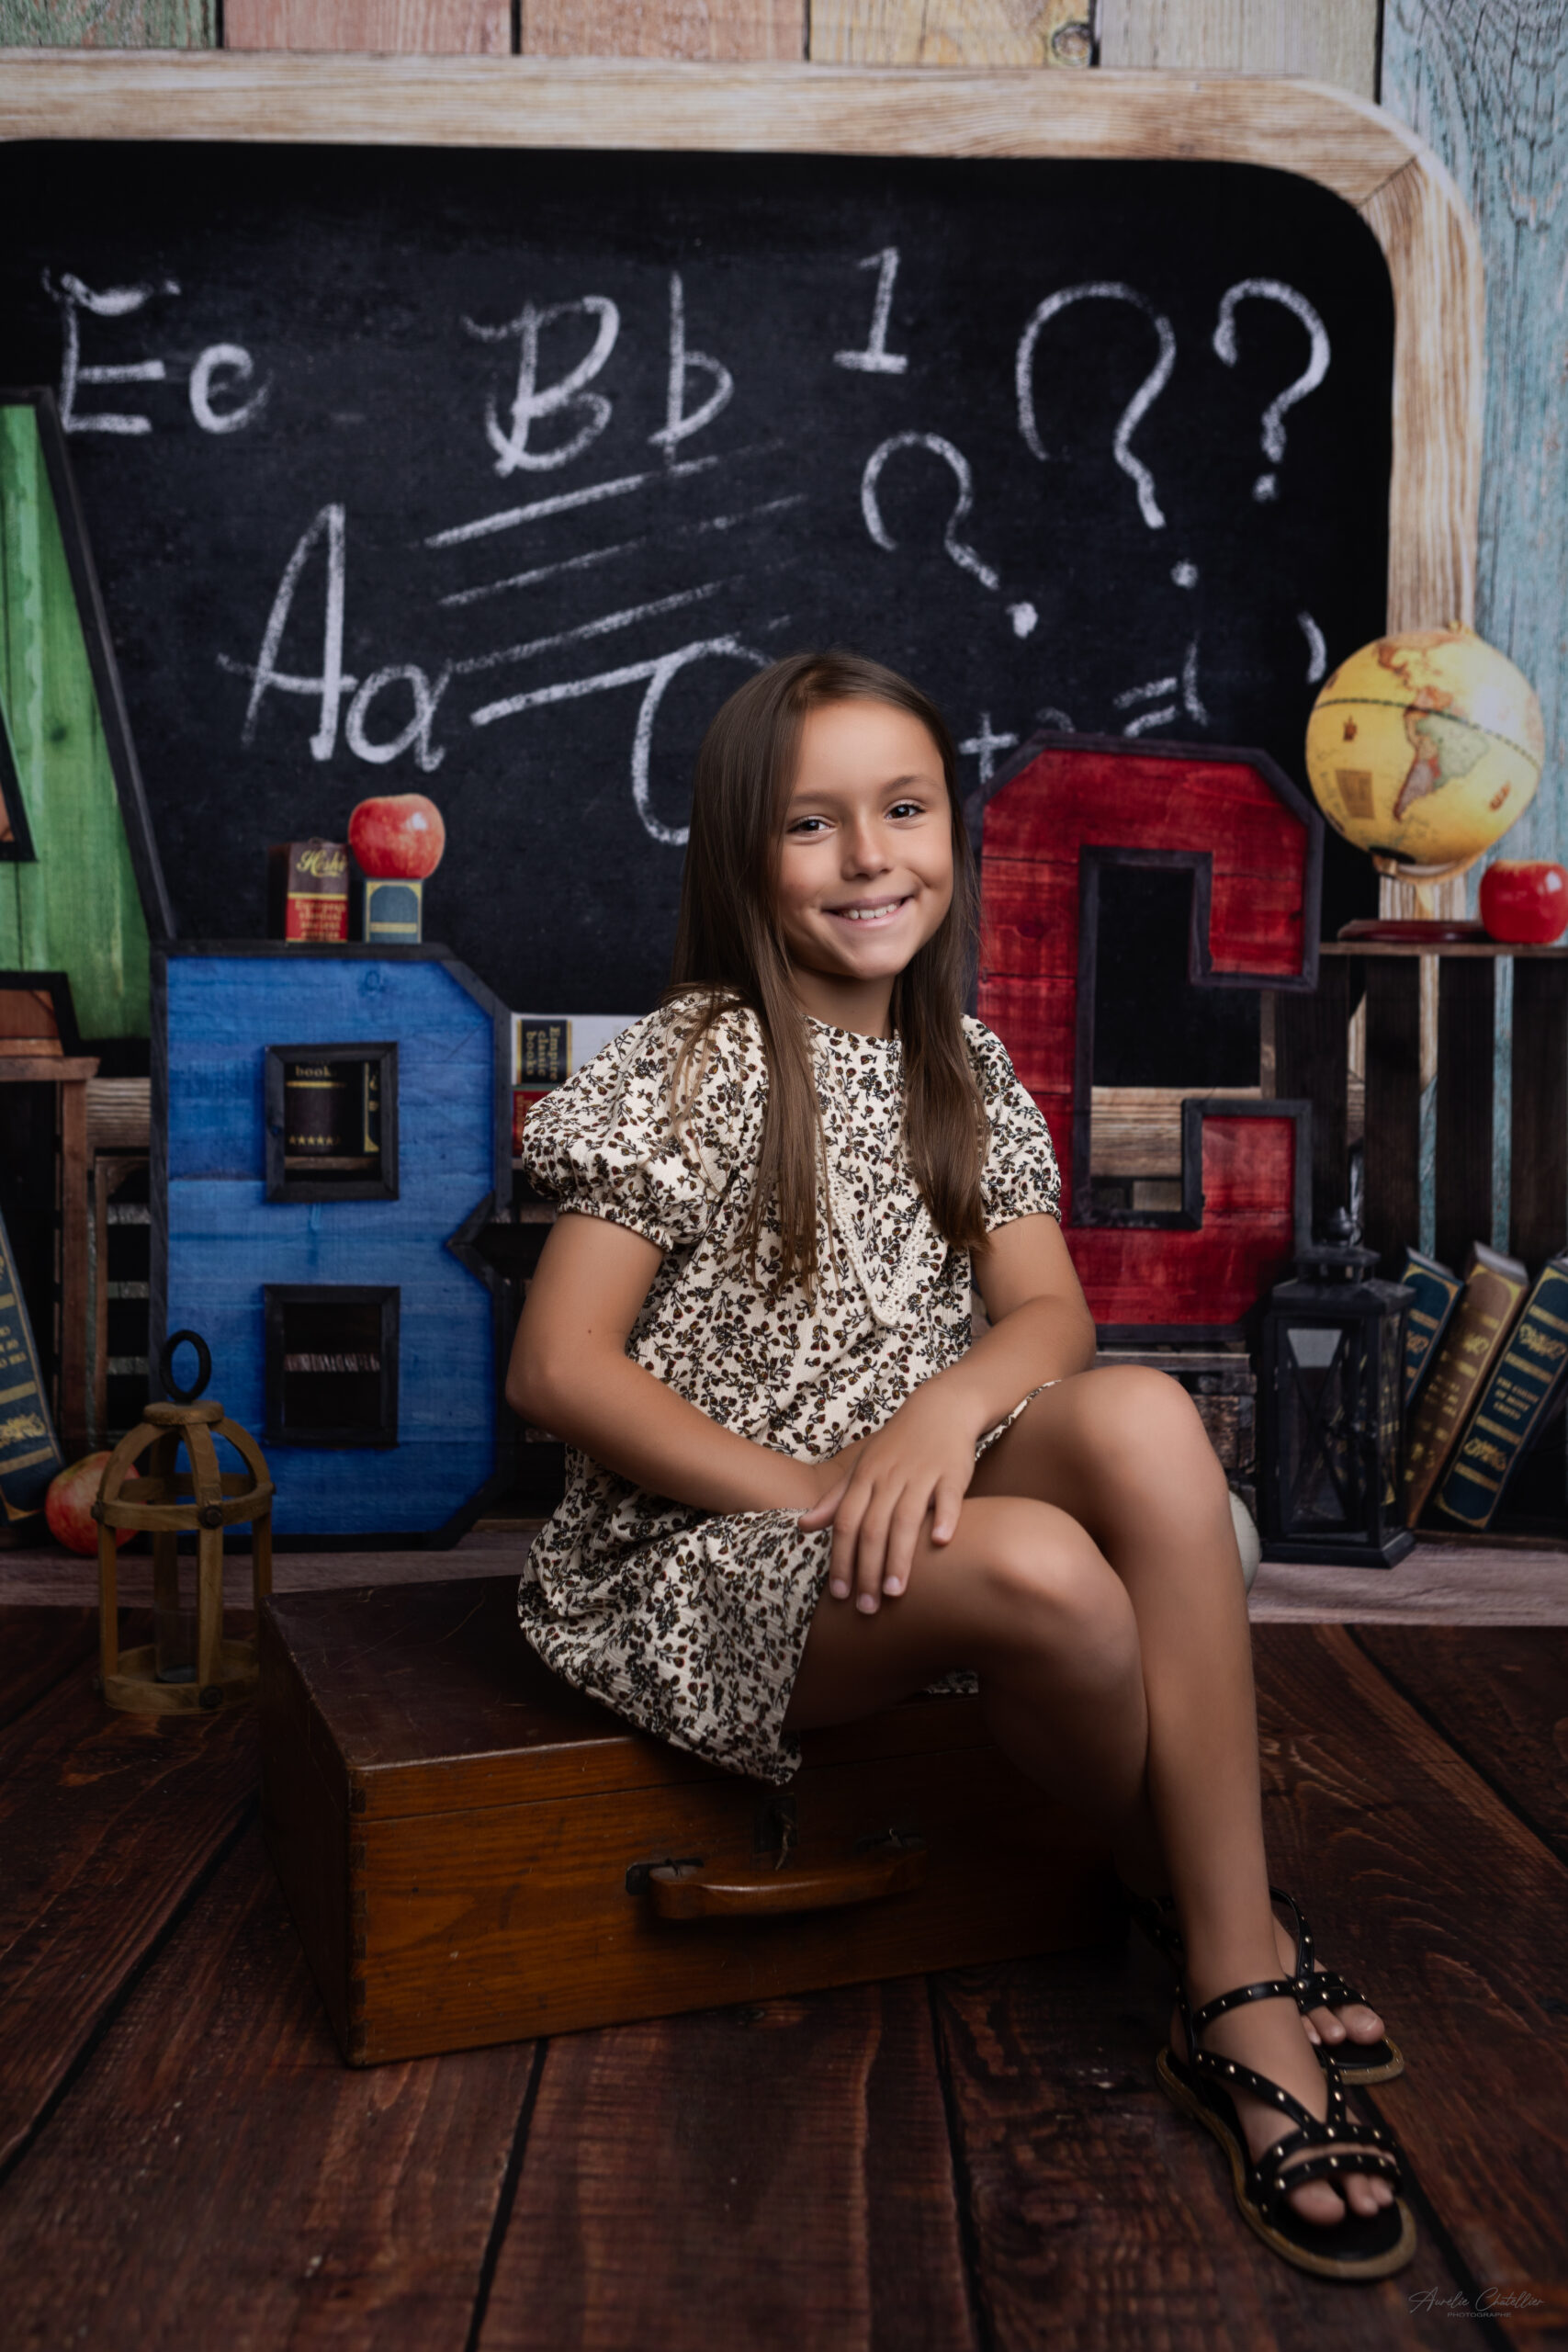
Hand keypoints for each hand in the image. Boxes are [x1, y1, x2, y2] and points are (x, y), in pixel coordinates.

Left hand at [796, 1390, 977, 1612]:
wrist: (940, 1408)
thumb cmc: (897, 1444)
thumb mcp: (861, 1466)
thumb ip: (834, 1499)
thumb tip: (802, 1527)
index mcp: (865, 1478)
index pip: (846, 1524)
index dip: (841, 1559)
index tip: (839, 1595)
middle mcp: (889, 1477)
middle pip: (872, 1528)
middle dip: (866, 1570)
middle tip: (866, 1607)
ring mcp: (921, 1474)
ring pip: (905, 1518)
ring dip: (899, 1557)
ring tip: (894, 1592)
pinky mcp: (952, 1472)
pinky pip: (948, 1496)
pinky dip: (944, 1517)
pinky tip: (940, 1543)